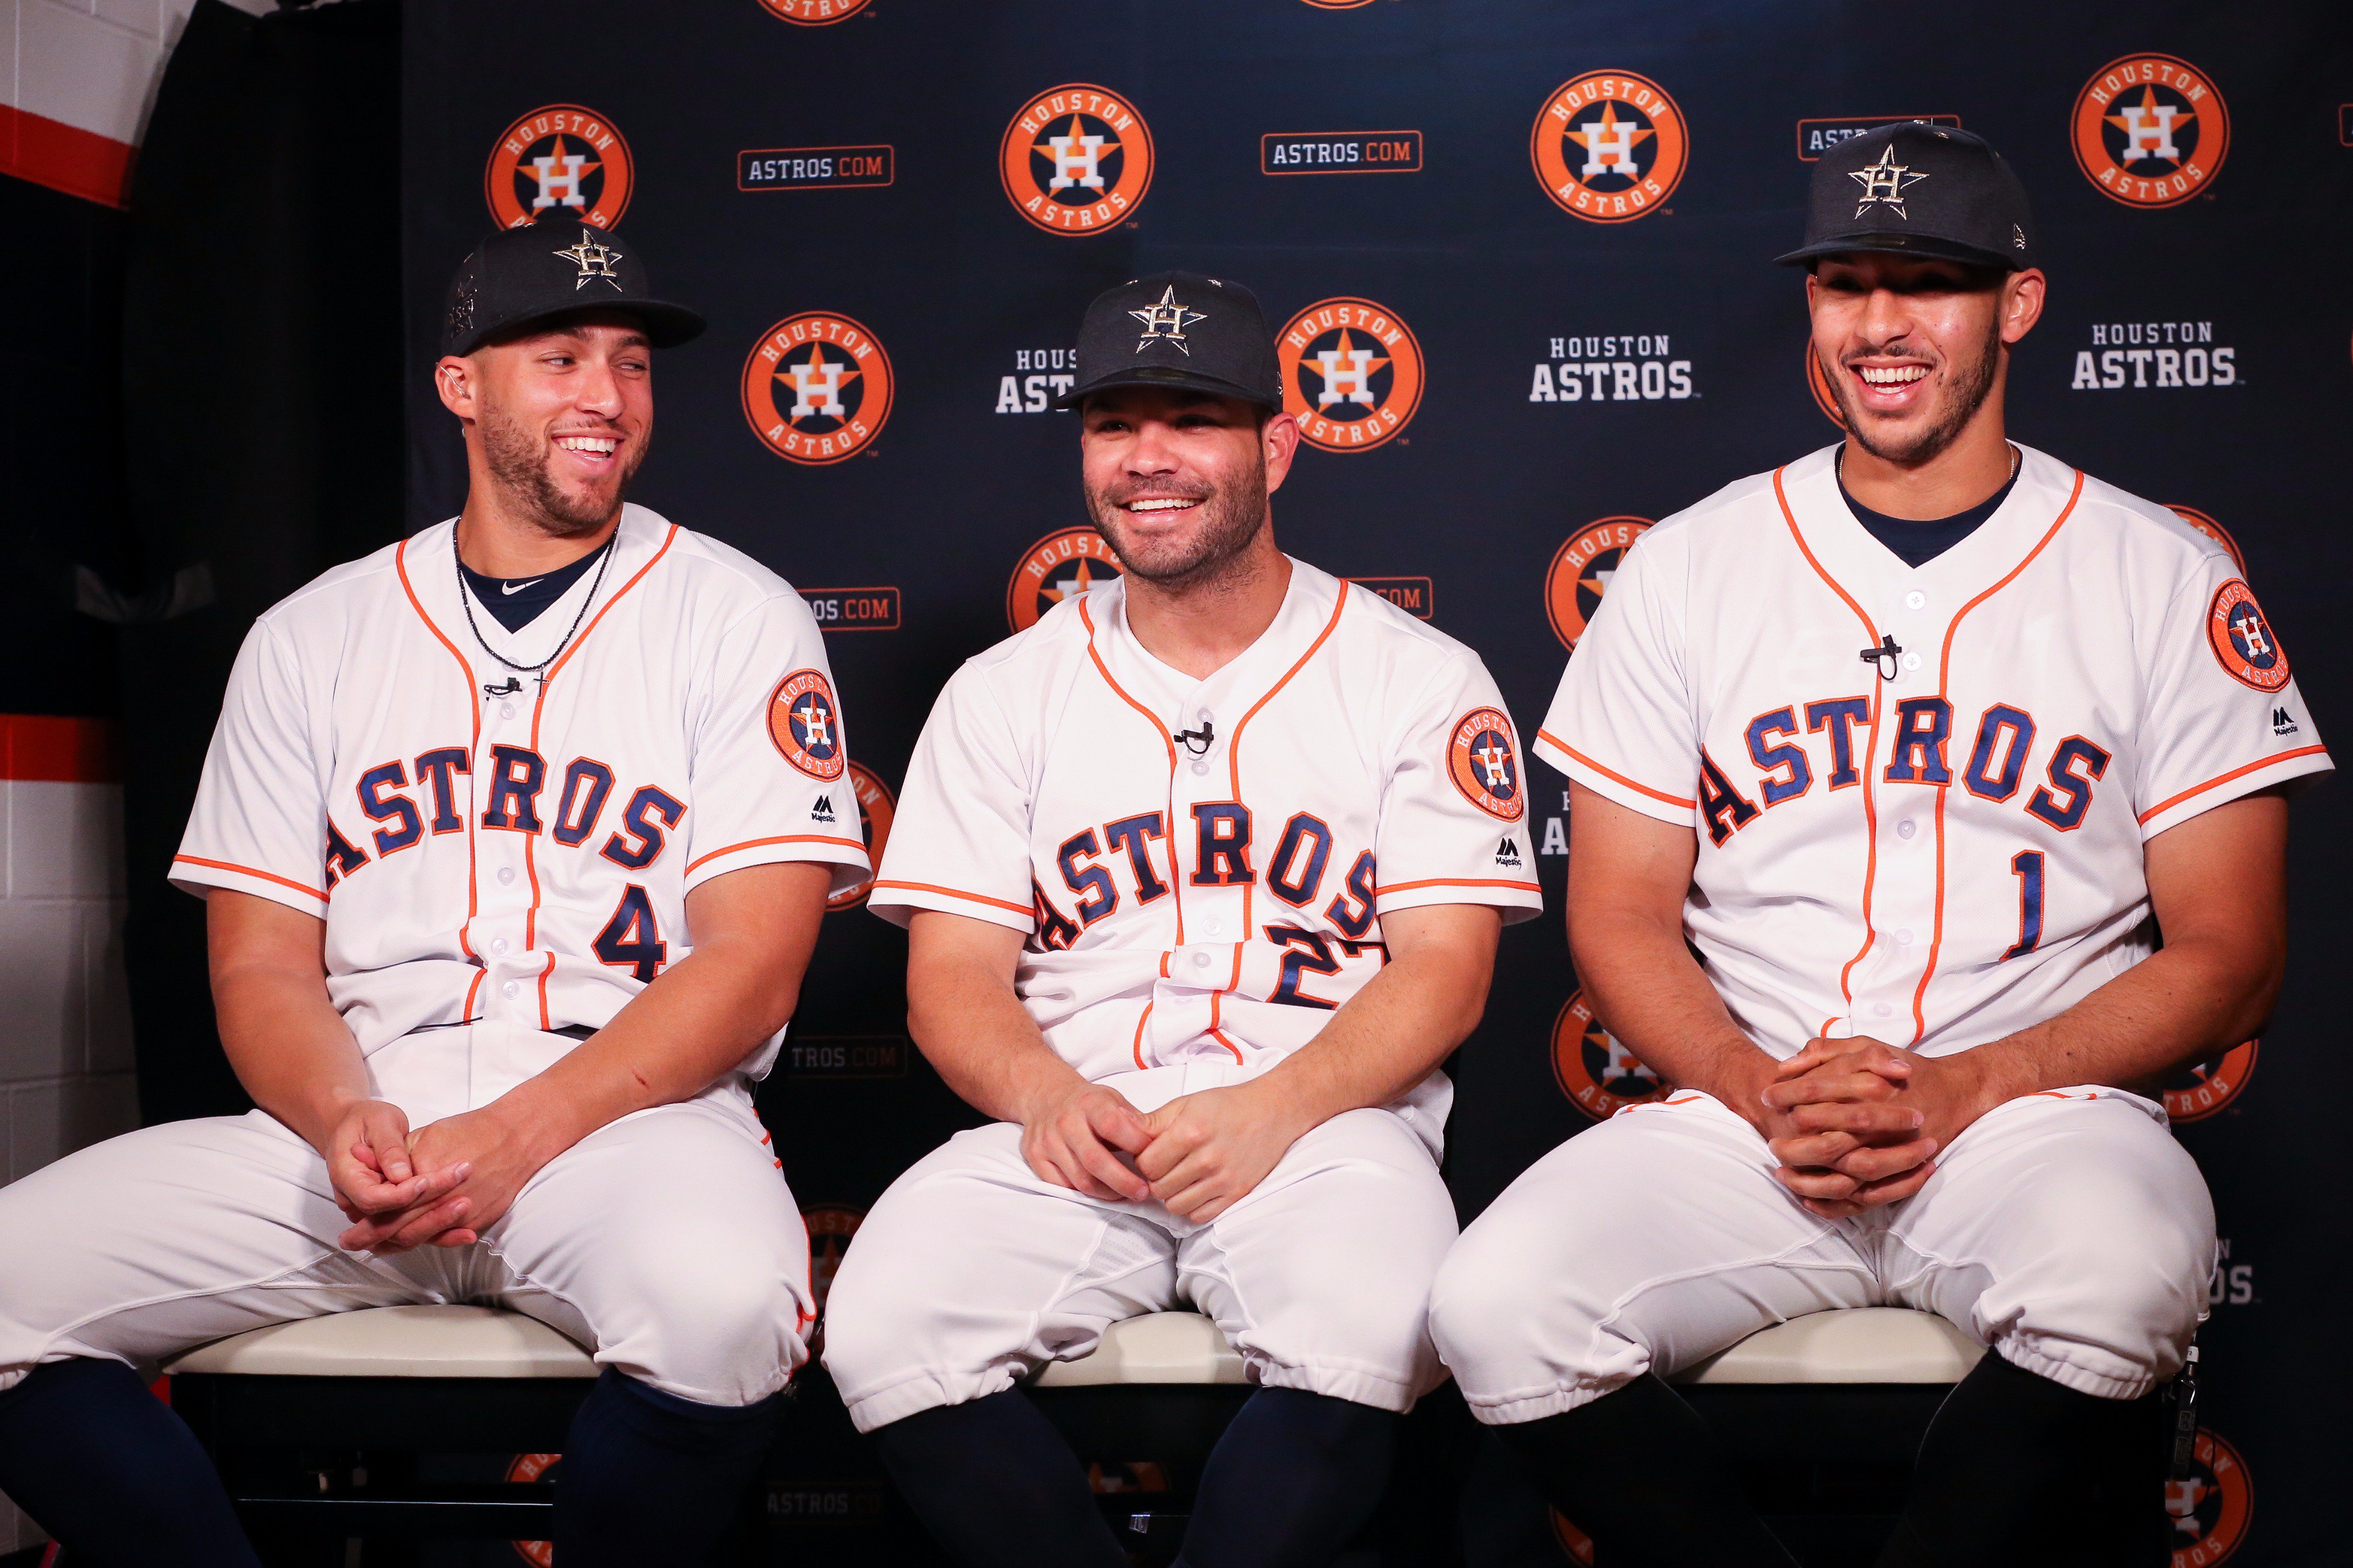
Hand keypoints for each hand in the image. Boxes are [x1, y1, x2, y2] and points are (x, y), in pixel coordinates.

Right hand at [322, 1098, 471, 1241]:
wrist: (358, 1127)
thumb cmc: (367, 1120)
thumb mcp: (378, 1123)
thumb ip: (388, 1149)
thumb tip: (401, 1174)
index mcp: (347, 1180)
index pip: (373, 1199)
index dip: (401, 1194)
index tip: (427, 1181)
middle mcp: (356, 1204)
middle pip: (389, 1222)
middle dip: (426, 1209)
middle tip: (459, 1186)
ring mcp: (372, 1215)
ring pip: (402, 1235)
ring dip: (436, 1224)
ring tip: (466, 1206)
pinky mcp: (391, 1217)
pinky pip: (413, 1233)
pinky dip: (440, 1235)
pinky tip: (466, 1232)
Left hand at [336, 1103, 549, 1253]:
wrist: (516, 1138)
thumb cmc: (471, 1132)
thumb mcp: (426, 1136)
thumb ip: (394, 1156)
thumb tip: (360, 1160)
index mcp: (425, 1179)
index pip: (387, 1208)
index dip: (365, 1221)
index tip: (347, 1227)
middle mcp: (442, 1202)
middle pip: (400, 1229)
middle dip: (372, 1238)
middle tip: (350, 1244)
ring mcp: (461, 1216)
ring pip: (421, 1238)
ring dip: (395, 1244)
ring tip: (375, 1247)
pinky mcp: (477, 1222)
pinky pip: (445, 1238)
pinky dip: (426, 1240)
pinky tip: (411, 1241)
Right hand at [1019, 1082, 1154, 1202]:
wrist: (1046, 1096)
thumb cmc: (1086, 1102)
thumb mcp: (1113, 1099)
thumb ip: (1134, 1120)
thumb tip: (1159, 1142)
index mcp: (1090, 1103)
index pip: (1113, 1125)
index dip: (1136, 1145)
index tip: (1154, 1159)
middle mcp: (1066, 1122)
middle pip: (1096, 1161)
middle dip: (1124, 1182)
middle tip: (1143, 1192)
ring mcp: (1048, 1141)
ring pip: (1080, 1180)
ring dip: (1107, 1192)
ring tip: (1125, 1193)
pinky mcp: (1035, 1157)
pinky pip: (1062, 1186)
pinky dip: (1084, 1193)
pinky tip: (1100, 1190)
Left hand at [1134, 1081, 1312, 1222]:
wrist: (1272, 1112)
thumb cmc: (1226, 1105)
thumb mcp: (1185, 1104)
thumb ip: (1152, 1122)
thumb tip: (1122, 1132)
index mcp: (1190, 1132)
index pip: (1146, 1165)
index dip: (1144, 1161)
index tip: (1152, 1154)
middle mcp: (1207, 1158)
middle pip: (1158, 1188)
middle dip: (1156, 1179)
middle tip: (1166, 1167)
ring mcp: (1224, 1179)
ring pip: (1176, 1206)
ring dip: (1173, 1195)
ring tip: (1180, 1178)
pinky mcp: (1237, 1193)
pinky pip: (1200, 1215)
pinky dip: (1192, 1206)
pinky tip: (1195, 1189)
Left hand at [1761, 1038, 2001, 1216]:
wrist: (1955, 1092)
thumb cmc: (1903, 1069)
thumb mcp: (1867, 1045)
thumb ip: (1825, 1051)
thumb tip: (1786, 1066)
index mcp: (1869, 1086)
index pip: (1816, 1092)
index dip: (1786, 1095)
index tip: (1765, 1097)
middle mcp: (1880, 1121)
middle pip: (1828, 1140)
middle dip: (1793, 1145)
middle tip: (1771, 1144)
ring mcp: (1892, 1151)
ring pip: (1846, 1174)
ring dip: (1809, 1179)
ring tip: (1782, 1173)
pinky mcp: (1900, 1173)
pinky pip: (1866, 1197)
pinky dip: (1837, 1203)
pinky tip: (1809, 1199)